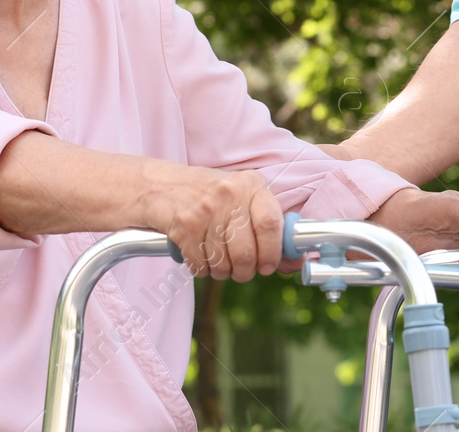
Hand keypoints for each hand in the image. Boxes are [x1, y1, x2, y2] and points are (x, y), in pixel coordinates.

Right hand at [140, 164, 284, 282]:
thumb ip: (268, 225)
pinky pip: (200, 265)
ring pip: (222, 263)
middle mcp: (230, 195)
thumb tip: (297, 261)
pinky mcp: (183, 226)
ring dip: (222, 272)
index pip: (271, 223)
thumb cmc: (211, 195)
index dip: (272, 252)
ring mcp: (205, 210)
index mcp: (251, 185)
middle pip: (246, 252)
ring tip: (220, 263)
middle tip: (243, 272)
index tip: (269, 266)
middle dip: (245, 271)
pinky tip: (202, 258)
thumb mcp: (242, 197)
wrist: (160, 185)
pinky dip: (203, 270)